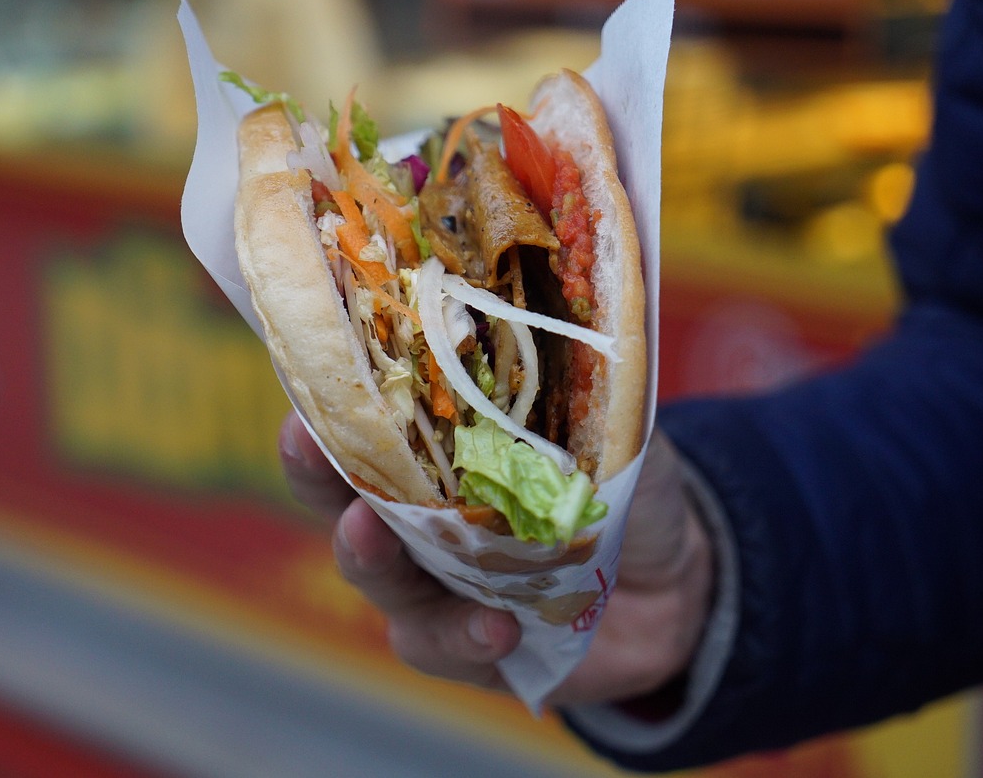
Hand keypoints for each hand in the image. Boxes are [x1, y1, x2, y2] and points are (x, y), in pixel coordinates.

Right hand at [279, 410, 714, 705]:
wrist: (677, 585)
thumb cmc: (622, 492)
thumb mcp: (610, 432)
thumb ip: (580, 395)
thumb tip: (573, 331)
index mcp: (440, 459)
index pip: (366, 428)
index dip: (327, 404)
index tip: (308, 374)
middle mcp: (420, 523)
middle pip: (343, 499)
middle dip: (317, 474)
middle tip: (305, 444)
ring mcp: (438, 590)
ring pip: (379, 579)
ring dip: (368, 556)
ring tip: (368, 532)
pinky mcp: (468, 651)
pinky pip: (444, 646)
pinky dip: (462, 635)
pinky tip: (497, 626)